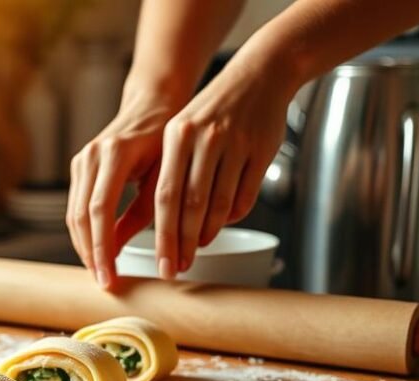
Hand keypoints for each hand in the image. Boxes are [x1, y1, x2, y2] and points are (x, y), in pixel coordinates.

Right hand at [66, 88, 183, 290]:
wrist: (152, 105)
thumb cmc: (166, 140)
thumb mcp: (162, 176)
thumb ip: (142, 213)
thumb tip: (123, 252)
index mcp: (115, 153)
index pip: (99, 210)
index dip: (102, 248)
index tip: (110, 276)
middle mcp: (91, 155)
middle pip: (80, 216)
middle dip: (90, 254)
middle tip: (104, 282)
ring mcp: (81, 160)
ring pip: (73, 214)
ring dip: (84, 247)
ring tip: (100, 273)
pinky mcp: (79, 167)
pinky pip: (76, 207)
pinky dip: (84, 233)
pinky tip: (97, 251)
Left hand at [152, 60, 293, 274]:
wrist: (259, 75)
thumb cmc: (213, 110)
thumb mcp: (181, 132)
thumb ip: (169, 173)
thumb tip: (156, 225)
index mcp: (177, 135)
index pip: (165, 195)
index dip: (163, 234)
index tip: (161, 261)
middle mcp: (205, 139)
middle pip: (191, 205)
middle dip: (182, 243)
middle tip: (177, 267)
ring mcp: (235, 145)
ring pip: (220, 204)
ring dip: (208, 233)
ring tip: (198, 249)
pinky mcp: (261, 151)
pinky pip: (245, 196)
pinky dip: (232, 216)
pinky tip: (222, 224)